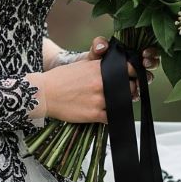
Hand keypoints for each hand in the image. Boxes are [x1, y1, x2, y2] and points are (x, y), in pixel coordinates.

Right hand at [30, 37, 158, 122]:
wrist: (45, 94)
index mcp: (99, 68)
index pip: (129, 69)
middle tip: (126, 91)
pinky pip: (112, 116)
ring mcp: (99, 99)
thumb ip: (100, 64)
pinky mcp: (94, 114)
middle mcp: (101, 82)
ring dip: (121, 102)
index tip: (135, 77)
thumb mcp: (82, 64)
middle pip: (130, 87)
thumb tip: (118, 66)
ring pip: (123, 102)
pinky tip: (105, 111)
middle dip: (130, 89)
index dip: (135, 73)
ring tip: (112, 101)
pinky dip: (112, 115)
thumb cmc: (61, 79)